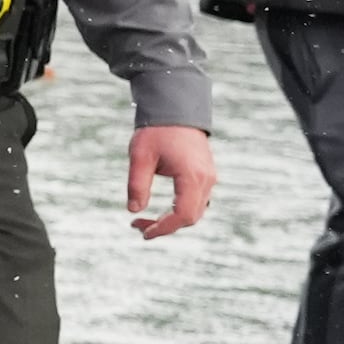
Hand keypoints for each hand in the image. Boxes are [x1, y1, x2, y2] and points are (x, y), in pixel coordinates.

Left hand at [126, 124, 213, 238]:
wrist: (176, 110)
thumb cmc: (156, 132)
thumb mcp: (140, 156)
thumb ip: (137, 184)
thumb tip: (134, 210)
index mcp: (192, 176)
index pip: (183, 215)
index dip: (163, 228)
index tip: (143, 232)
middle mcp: (207, 180)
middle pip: (191, 217)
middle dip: (165, 226)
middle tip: (137, 226)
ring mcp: (209, 178)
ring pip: (195, 211)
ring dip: (173, 220)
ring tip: (145, 221)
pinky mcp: (206, 175)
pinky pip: (197, 201)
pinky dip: (181, 211)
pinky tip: (162, 211)